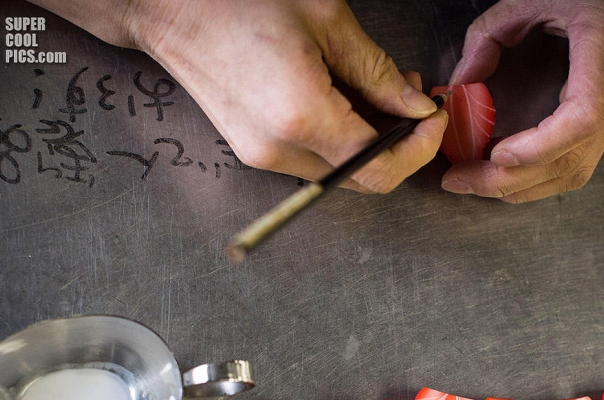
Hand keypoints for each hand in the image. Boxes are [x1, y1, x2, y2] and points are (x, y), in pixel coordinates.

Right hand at [29, 0, 447, 192]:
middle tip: (413, 100)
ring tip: (377, 89)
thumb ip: (379, 72)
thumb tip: (416, 108)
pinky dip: (342, 139)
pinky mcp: (253, 150)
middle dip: (400, 145)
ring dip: (371, 141)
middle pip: (364, 179)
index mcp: (302, 115)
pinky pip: (314, 159)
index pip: (380, 165)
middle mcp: (279, 149)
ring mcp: (262, 156)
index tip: (434, 116)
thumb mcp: (327, 21)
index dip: (420, 147)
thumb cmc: (238, 0)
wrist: (169, 9)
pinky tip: (344, 98)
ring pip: (340, 172)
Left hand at [442, 0, 603, 201]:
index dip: (538, 147)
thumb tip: (460, 84)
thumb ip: (489, 35)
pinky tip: (508, 170)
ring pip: (578, 169)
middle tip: (461, 180)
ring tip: (477, 181)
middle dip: (509, 179)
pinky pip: (580, 158)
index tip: (498, 155)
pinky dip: (541, 173)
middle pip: (572, 157)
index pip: (583, 117)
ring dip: (524, 185)